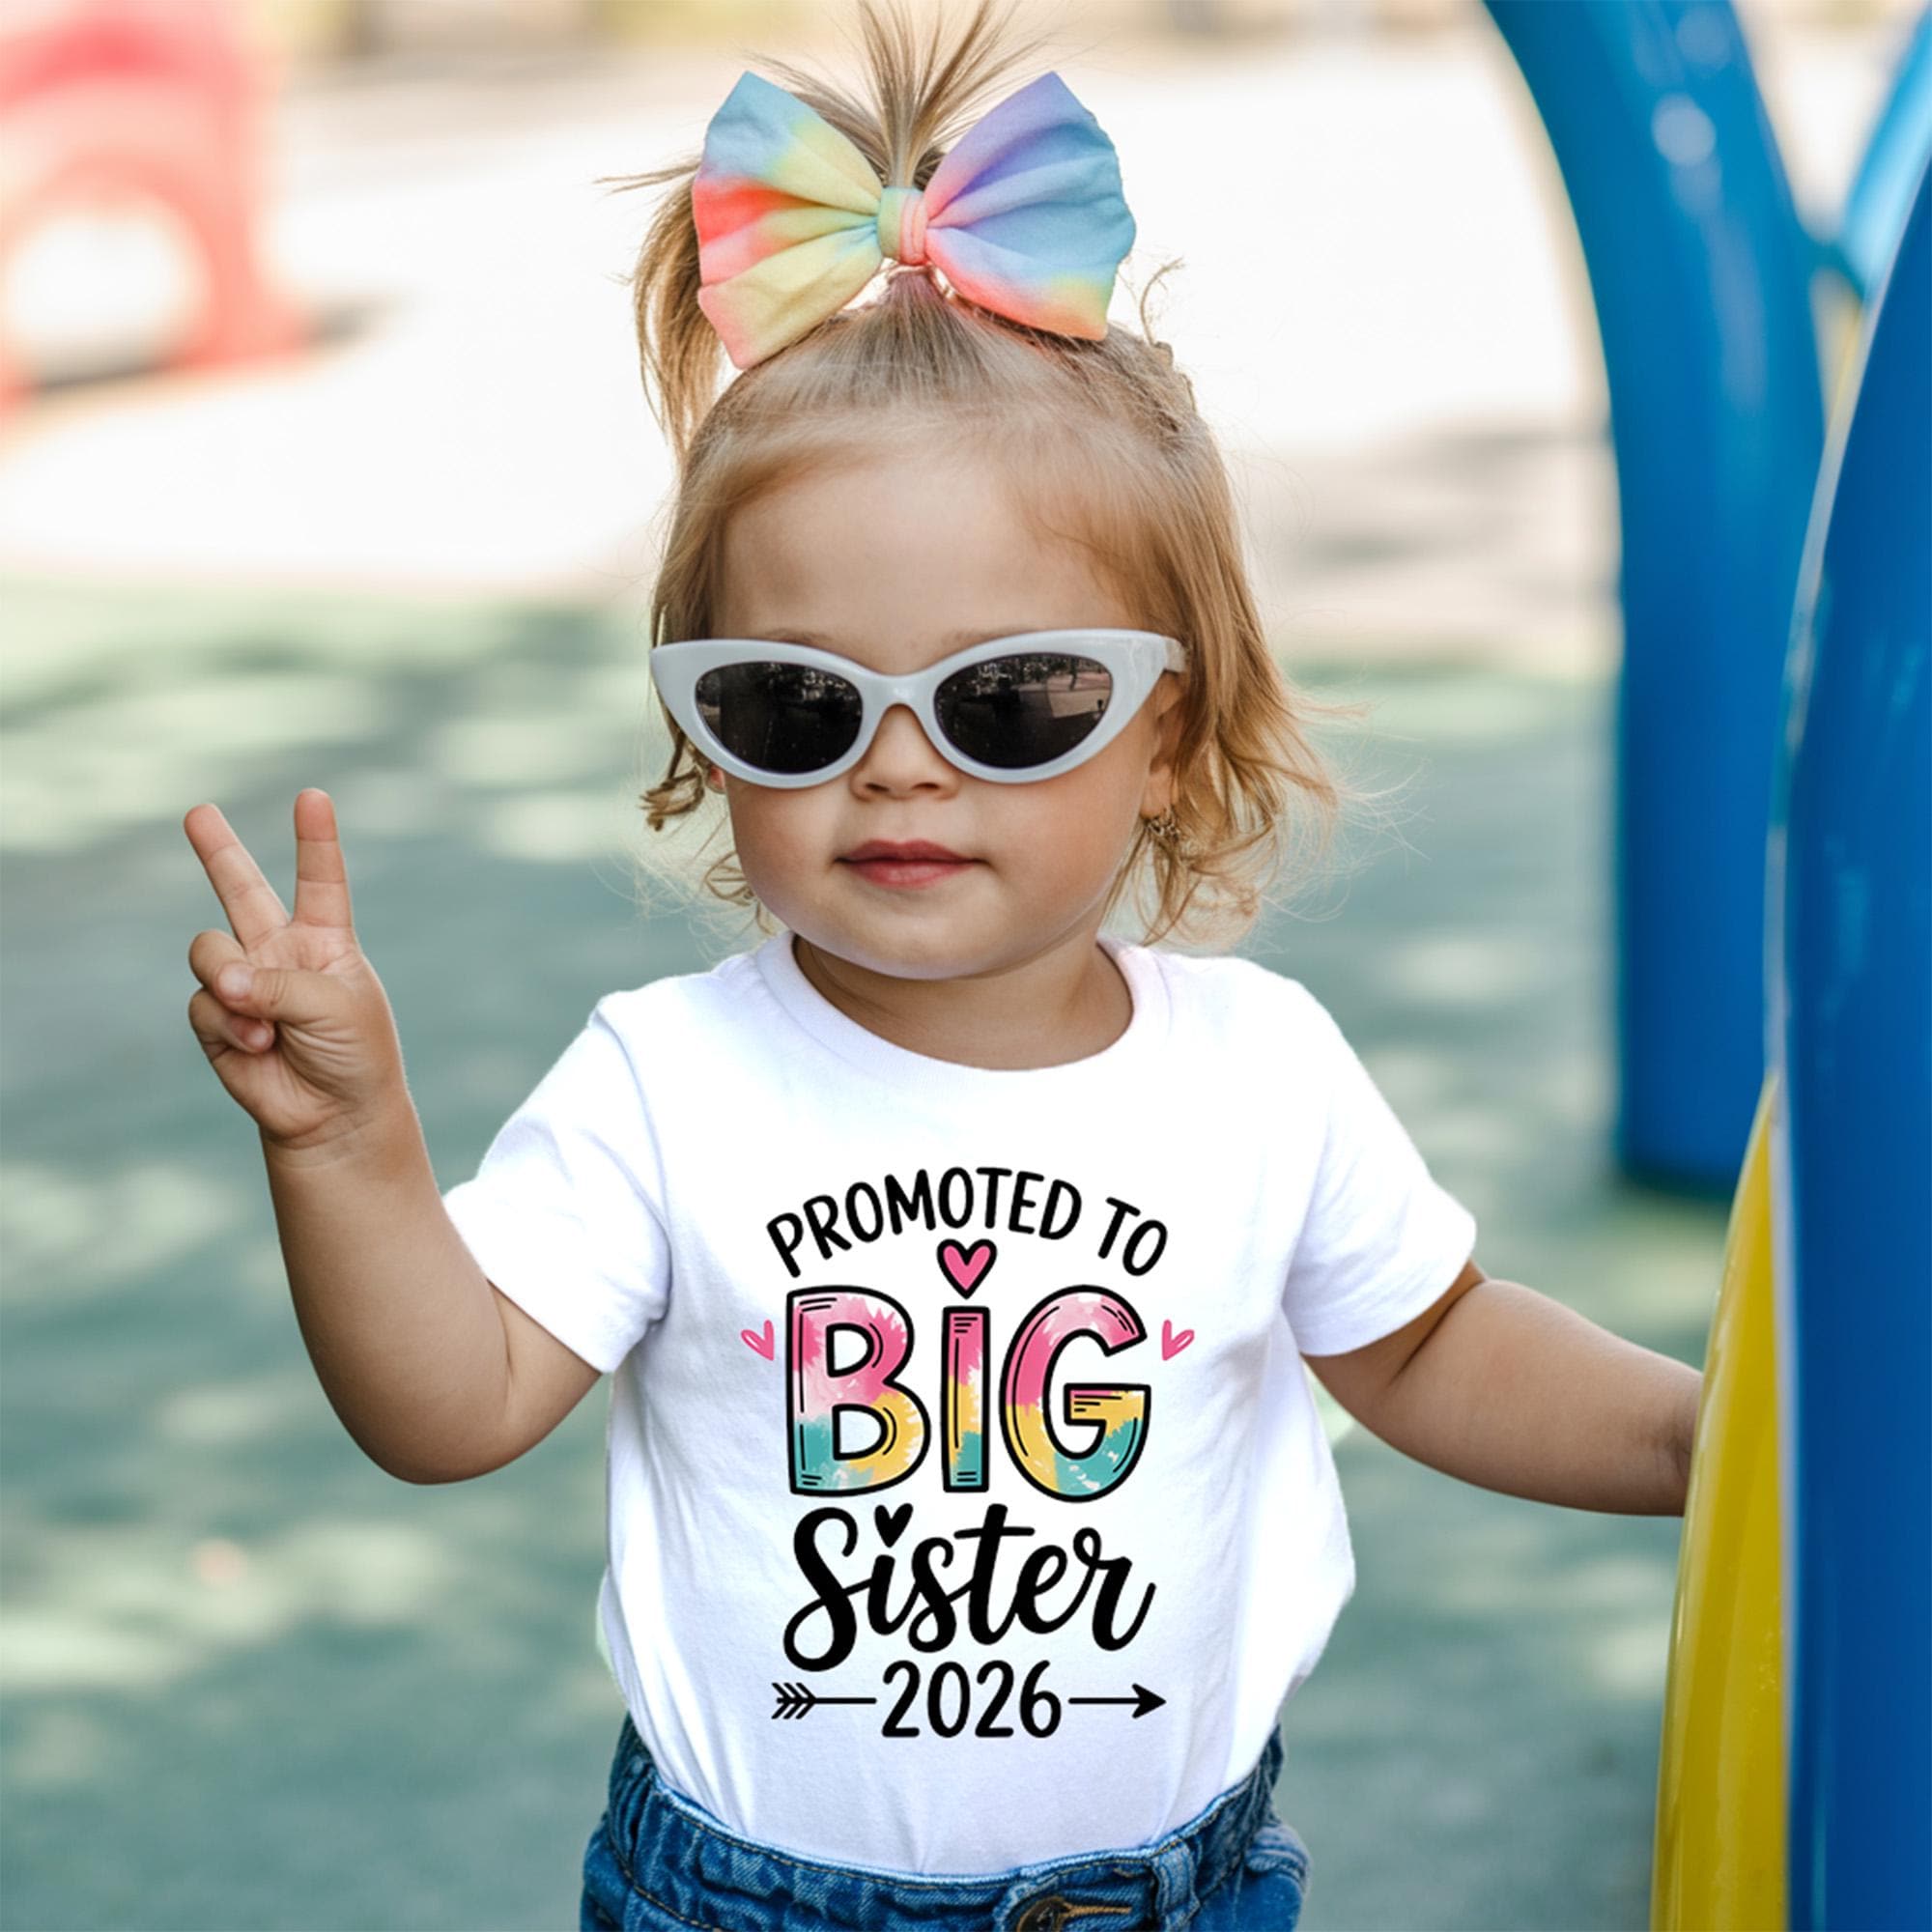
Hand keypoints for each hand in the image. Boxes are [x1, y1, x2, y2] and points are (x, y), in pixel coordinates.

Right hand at [184, 789, 410, 1156]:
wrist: (335, 1117)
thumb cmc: (355, 1055)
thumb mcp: (336, 1006)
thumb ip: (279, 983)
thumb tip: (221, 982)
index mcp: (327, 940)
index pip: (320, 881)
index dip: (316, 840)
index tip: (313, 797)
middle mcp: (280, 953)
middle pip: (242, 891)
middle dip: (217, 850)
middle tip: (198, 812)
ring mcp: (244, 983)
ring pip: (209, 949)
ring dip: (229, 979)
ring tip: (260, 1015)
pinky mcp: (217, 1019)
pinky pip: (204, 1001)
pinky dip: (229, 1022)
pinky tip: (259, 1043)